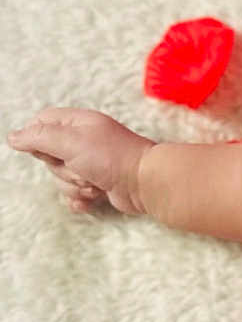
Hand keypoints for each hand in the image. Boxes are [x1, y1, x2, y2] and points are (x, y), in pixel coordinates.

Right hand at [7, 108, 156, 215]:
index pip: (42, 123)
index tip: (47, 149)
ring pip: (61, 177)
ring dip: (74, 185)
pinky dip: (81, 198)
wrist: (146, 184)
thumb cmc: (112, 158)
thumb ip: (39, 137)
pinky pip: (74, 193)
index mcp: (78, 123)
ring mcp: (92, 163)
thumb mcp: (70, 141)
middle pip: (48, 155)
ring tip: (95, 183)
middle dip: (62, 168)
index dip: (37, 137)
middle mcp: (84, 141)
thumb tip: (14, 138)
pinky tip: (94, 197)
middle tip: (82, 167)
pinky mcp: (99, 184)